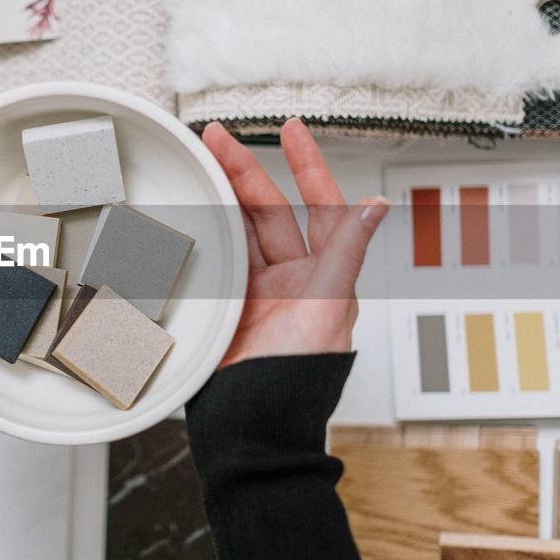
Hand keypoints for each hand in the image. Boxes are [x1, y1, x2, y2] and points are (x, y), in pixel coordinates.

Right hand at [201, 119, 388, 364]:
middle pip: (265, 212)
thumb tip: (374, 209)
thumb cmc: (299, 381)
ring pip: (235, 231)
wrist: (254, 427)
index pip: (320, 207)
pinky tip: (184, 217)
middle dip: (243, 172)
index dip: (308, 167)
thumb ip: (345, 255)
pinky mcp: (221, 310)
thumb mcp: (328, 308)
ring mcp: (253, 294)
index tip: (292, 132)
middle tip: (216, 139)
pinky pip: (209, 262)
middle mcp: (289, 281)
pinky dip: (197, 237)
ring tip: (197, 167)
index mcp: (323, 277)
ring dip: (218, 199)